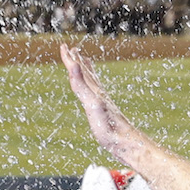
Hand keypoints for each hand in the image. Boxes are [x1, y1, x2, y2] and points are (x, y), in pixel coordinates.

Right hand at [60, 44, 147, 163]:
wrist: (125, 142)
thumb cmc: (108, 125)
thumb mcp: (92, 103)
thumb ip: (81, 84)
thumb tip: (74, 63)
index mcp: (93, 90)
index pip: (78, 70)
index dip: (70, 59)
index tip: (64, 46)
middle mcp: (98, 94)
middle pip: (86, 73)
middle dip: (77, 62)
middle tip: (73, 50)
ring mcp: (101, 102)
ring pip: (92, 82)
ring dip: (86, 71)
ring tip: (84, 63)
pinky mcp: (104, 112)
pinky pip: (96, 94)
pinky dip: (92, 87)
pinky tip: (95, 89)